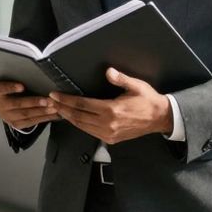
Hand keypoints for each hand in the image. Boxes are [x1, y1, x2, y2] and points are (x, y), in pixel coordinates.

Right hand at [0, 81, 59, 129]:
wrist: (3, 104)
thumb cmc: (10, 88)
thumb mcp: (9, 80)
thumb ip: (19, 78)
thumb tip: (36, 71)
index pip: (0, 88)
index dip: (10, 88)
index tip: (21, 86)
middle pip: (16, 104)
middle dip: (33, 102)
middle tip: (47, 100)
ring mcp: (6, 116)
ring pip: (25, 114)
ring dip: (41, 111)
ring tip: (53, 107)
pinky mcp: (15, 124)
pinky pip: (30, 122)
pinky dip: (43, 118)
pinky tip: (52, 114)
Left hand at [50, 67, 172, 145]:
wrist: (160, 118)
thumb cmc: (148, 100)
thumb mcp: (136, 85)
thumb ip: (120, 79)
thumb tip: (108, 71)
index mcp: (112, 109)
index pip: (82, 104)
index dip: (67, 99)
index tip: (55, 95)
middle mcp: (108, 124)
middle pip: (78, 116)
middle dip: (63, 109)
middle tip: (51, 102)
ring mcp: (109, 133)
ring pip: (82, 126)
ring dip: (69, 118)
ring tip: (58, 110)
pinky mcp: (111, 139)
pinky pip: (90, 132)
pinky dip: (79, 125)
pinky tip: (74, 119)